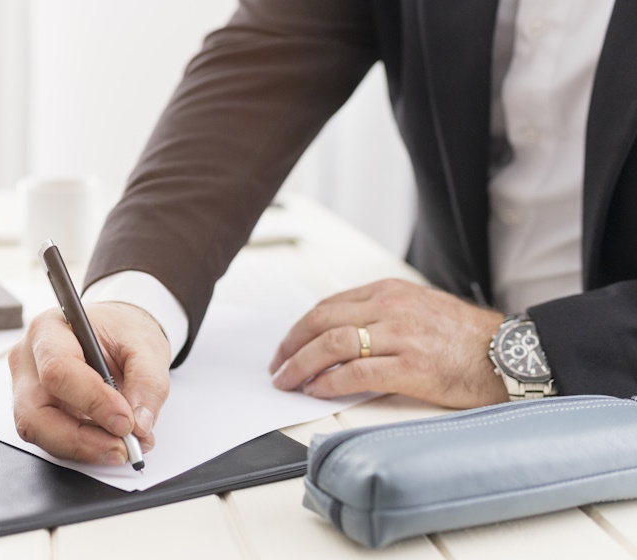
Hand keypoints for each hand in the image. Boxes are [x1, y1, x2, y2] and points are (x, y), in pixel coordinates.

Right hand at [8, 302, 170, 464]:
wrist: (114, 335)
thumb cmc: (121, 331)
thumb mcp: (147, 346)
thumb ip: (147, 382)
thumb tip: (139, 423)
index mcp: (50, 329)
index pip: (58, 370)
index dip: (92, 401)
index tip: (125, 421)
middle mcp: (29, 360)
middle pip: (35, 413)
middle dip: (80, 439)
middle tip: (121, 446)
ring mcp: (28, 388)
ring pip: (40, 433)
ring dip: (84, 448)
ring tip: (122, 446)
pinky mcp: (37, 411)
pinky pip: (52, 439)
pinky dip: (84, 447)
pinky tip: (111, 442)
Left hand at [268, 279, 507, 408]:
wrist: (510, 353)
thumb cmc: (466, 337)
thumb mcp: (417, 308)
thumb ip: (380, 315)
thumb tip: (340, 336)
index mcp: (389, 292)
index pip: (328, 305)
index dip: (300, 328)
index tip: (287, 346)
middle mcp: (391, 307)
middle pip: (323, 321)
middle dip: (291, 345)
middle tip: (277, 366)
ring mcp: (402, 335)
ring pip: (333, 343)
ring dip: (302, 364)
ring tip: (288, 380)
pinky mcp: (412, 365)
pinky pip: (358, 372)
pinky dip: (330, 381)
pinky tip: (317, 389)